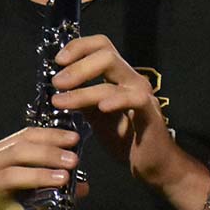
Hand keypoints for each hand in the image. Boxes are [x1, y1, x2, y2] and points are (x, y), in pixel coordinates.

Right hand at [0, 125, 82, 209]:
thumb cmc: (1, 203)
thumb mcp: (25, 187)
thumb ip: (51, 182)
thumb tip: (82, 186)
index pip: (24, 137)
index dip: (51, 135)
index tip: (74, 139)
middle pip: (18, 151)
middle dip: (49, 153)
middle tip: (73, 160)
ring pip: (10, 175)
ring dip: (39, 175)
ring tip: (63, 179)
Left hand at [50, 33, 180, 188]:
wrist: (153, 164)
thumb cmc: (125, 138)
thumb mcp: (96, 116)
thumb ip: (81, 99)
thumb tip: (58, 87)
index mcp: (119, 76)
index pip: (101, 45)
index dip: (79, 47)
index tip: (58, 61)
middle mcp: (132, 79)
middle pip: (106, 55)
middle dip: (77, 67)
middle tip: (57, 83)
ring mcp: (143, 95)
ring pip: (112, 81)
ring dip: (82, 91)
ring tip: (60, 101)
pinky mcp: (150, 114)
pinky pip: (135, 100)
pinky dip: (116, 100)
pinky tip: (100, 108)